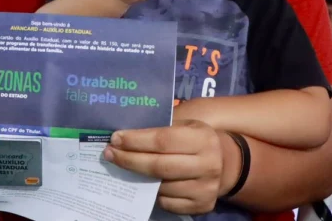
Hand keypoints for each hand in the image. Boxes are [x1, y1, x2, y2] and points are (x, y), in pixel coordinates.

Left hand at [103, 120, 228, 214]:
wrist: (223, 163)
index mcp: (203, 138)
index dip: (135, 140)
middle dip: (129, 160)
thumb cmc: (194, 139)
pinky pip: (167, 202)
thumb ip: (159, 127)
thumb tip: (122, 133)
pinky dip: (151, 194)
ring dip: (137, 178)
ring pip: (161, 186)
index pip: (162, 140)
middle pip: (158, 166)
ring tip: (122, 168)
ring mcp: (206, 188)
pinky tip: (143, 184)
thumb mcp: (184, 125)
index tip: (114, 139)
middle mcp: (209, 164)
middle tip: (109, 154)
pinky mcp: (202, 206)